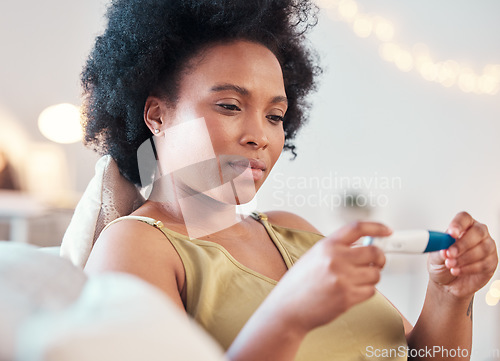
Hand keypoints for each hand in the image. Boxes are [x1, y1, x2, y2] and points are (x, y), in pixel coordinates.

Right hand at [267, 221, 390, 333]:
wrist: (288, 308)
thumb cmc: (299, 284)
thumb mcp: (314, 256)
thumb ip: (336, 248)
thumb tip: (363, 245)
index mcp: (326, 245)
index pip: (357, 228)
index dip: (376, 227)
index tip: (386, 231)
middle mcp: (335, 259)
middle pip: (374, 252)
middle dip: (379, 258)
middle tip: (376, 262)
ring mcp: (342, 278)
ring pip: (375, 274)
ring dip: (371, 277)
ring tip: (357, 280)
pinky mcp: (347, 297)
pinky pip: (371, 291)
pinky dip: (366, 291)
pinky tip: (352, 291)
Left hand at [428, 212, 497, 298]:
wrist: (446, 282)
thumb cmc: (441, 263)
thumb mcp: (434, 255)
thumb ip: (439, 249)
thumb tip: (444, 248)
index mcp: (462, 226)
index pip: (464, 218)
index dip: (458, 224)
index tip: (451, 234)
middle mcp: (477, 234)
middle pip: (477, 232)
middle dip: (463, 244)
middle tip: (450, 254)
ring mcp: (487, 247)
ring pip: (483, 248)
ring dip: (465, 258)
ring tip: (450, 264)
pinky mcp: (491, 262)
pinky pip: (485, 263)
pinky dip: (469, 268)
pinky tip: (458, 270)